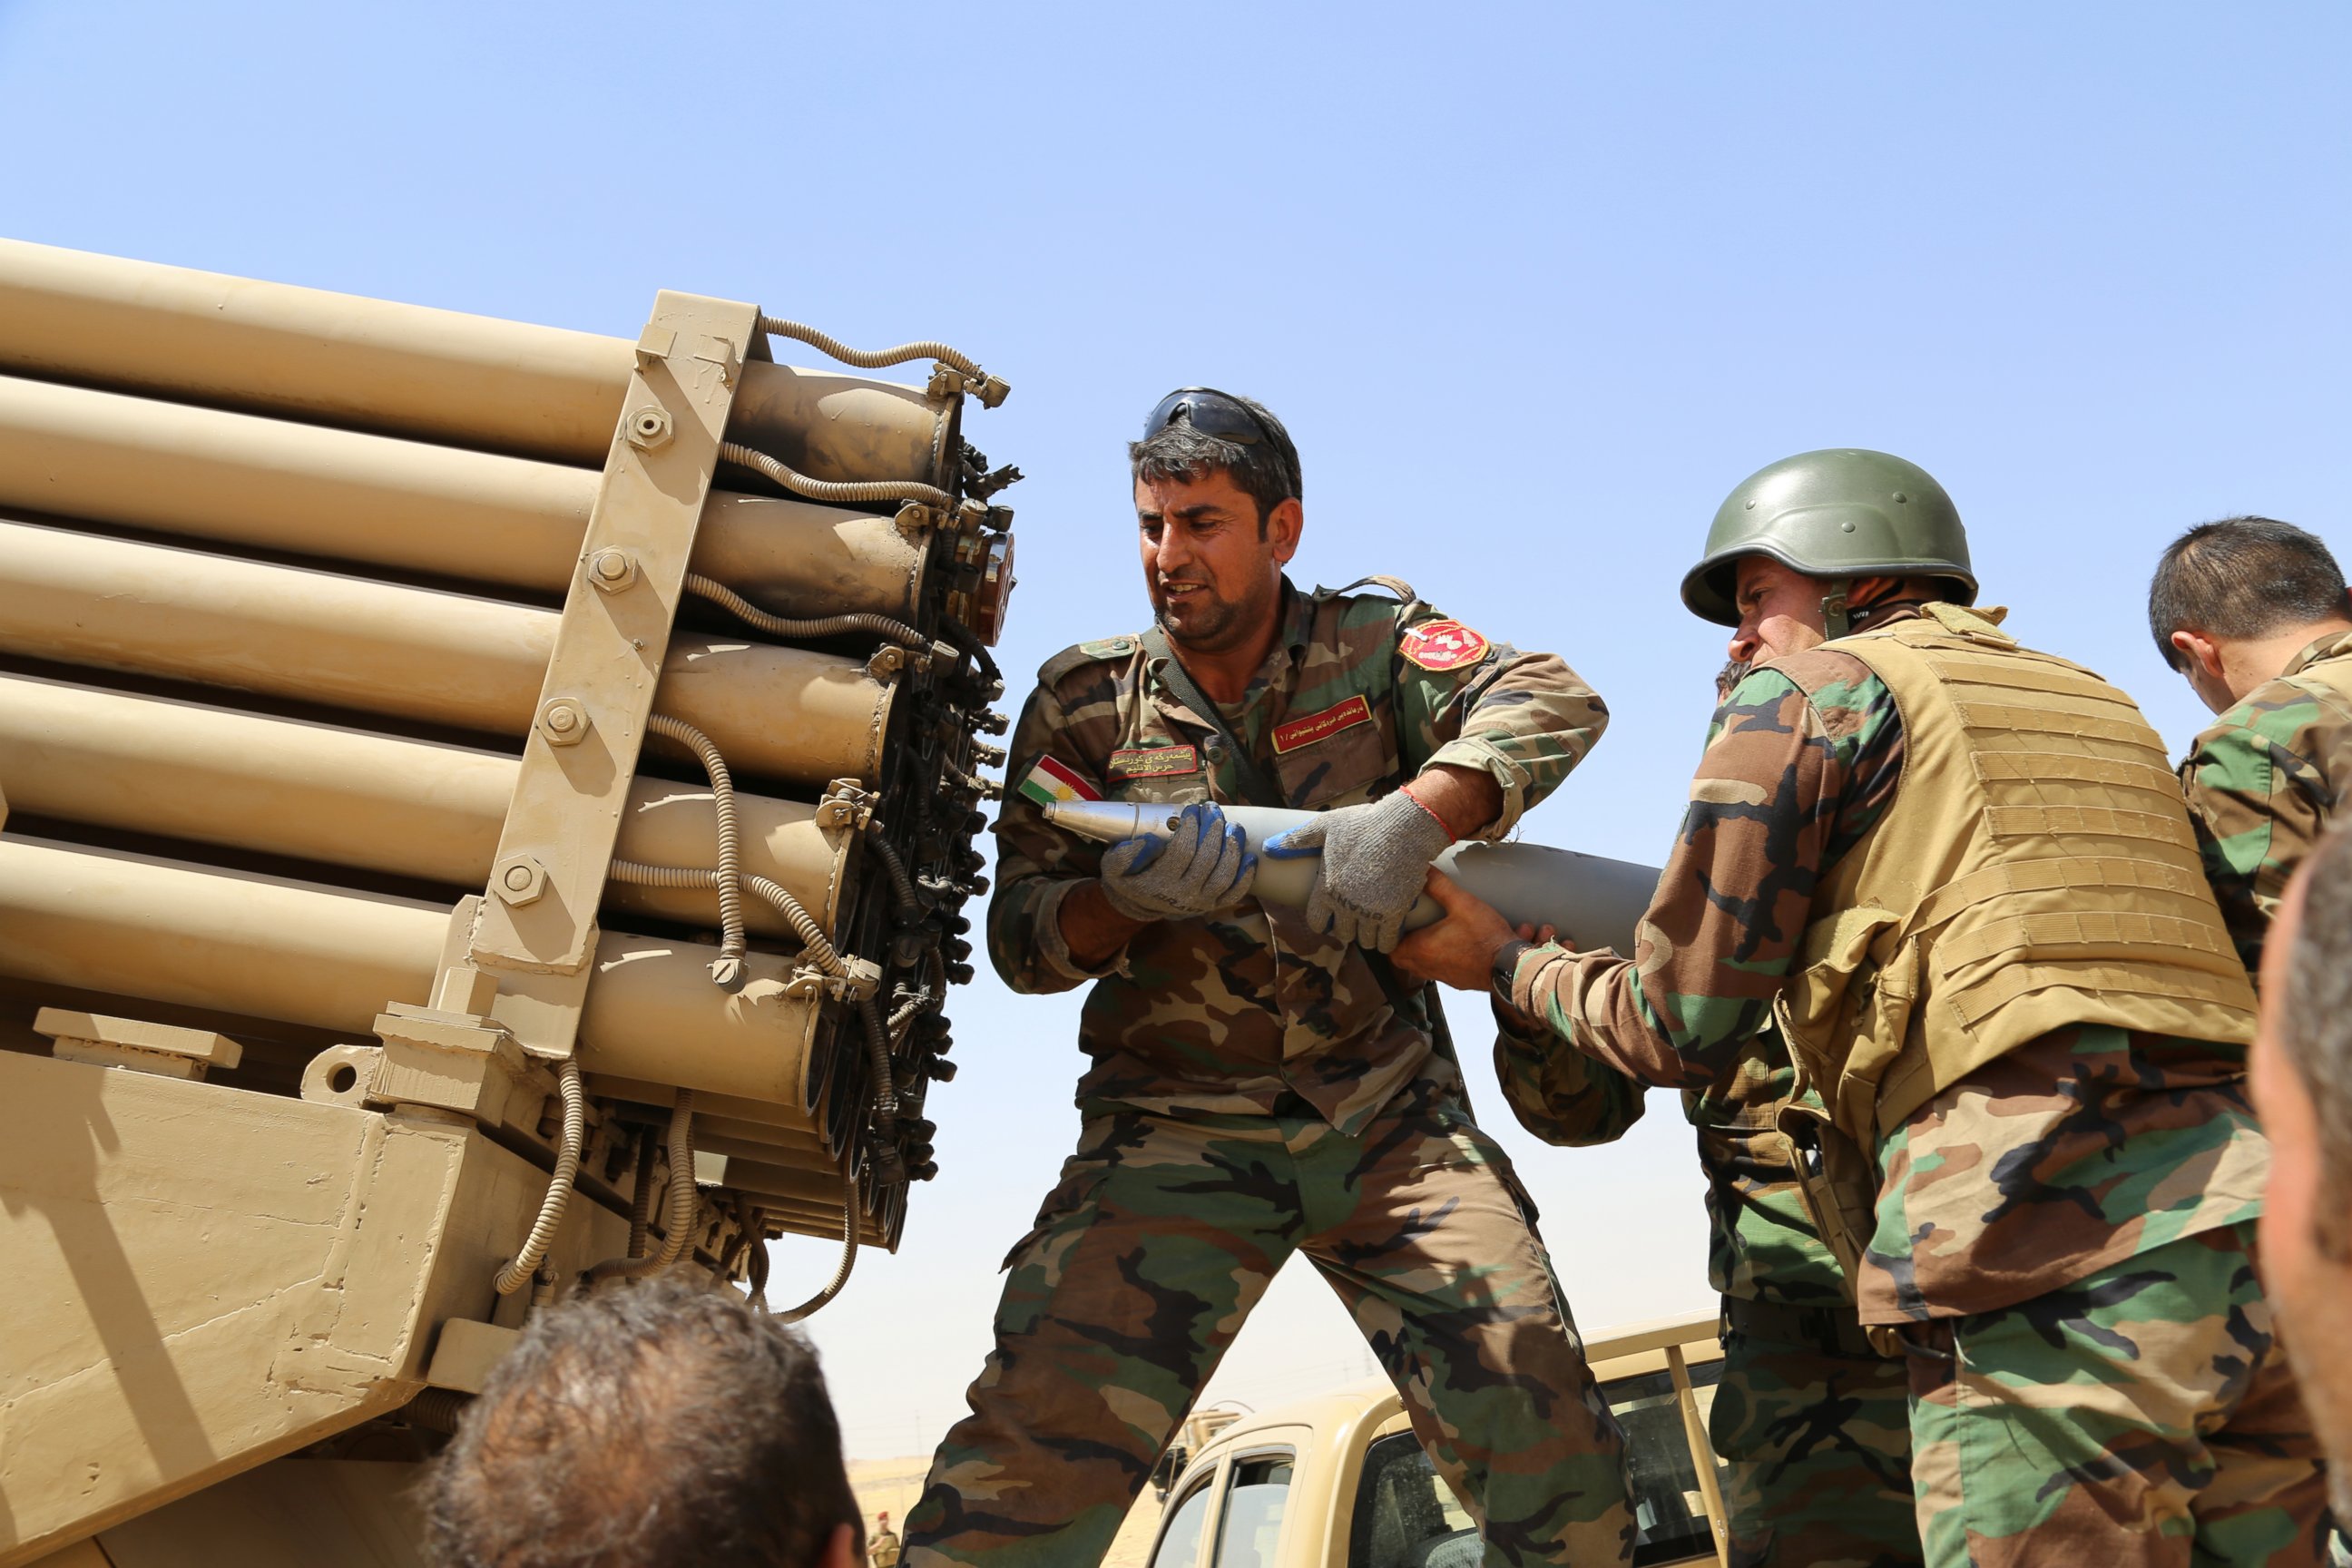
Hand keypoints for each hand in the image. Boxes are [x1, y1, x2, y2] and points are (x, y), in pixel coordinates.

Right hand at [1098, 802, 1256, 921]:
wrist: (1138, 903)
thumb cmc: (1129, 876)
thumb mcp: (1113, 865)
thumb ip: (1126, 853)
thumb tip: (1152, 842)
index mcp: (1159, 884)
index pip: (1182, 852)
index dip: (1191, 827)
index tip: (1191, 809)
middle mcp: (1183, 896)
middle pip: (1207, 859)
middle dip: (1213, 829)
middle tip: (1213, 809)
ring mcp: (1201, 903)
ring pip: (1224, 875)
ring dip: (1233, 848)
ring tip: (1233, 826)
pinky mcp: (1213, 905)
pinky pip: (1235, 893)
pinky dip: (1246, 876)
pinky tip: (1250, 857)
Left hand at [1262, 788, 1453, 951]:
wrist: (1403, 828)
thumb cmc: (1363, 824)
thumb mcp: (1326, 826)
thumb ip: (1297, 839)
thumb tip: (1268, 847)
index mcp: (1327, 887)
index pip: (1317, 922)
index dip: (1324, 921)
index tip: (1333, 915)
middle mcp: (1346, 904)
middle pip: (1342, 934)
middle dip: (1348, 927)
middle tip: (1356, 916)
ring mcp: (1370, 911)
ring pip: (1365, 940)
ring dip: (1368, 935)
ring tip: (1373, 923)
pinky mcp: (1394, 914)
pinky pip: (1387, 942)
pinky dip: (1387, 941)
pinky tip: (1389, 931)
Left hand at [1390, 869, 1518, 990]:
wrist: (1511, 968)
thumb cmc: (1486, 938)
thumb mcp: (1463, 904)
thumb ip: (1441, 886)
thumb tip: (1425, 870)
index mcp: (1422, 949)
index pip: (1390, 949)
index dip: (1389, 936)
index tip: (1394, 922)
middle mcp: (1428, 966)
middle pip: (1402, 959)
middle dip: (1403, 944)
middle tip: (1409, 927)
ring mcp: (1442, 976)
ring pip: (1421, 966)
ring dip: (1421, 952)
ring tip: (1428, 934)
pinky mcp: (1457, 981)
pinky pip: (1440, 971)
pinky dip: (1441, 959)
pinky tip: (1453, 945)